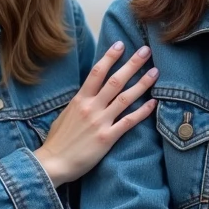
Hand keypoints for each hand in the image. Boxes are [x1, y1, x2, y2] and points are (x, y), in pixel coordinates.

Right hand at [33, 42, 156, 186]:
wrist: (53, 163)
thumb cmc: (57, 140)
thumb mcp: (66, 114)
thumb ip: (79, 103)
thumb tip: (90, 94)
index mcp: (80, 99)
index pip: (97, 72)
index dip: (110, 57)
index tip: (121, 45)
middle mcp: (91, 107)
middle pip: (115, 81)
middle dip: (132, 64)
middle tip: (146, 51)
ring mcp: (100, 122)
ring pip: (125, 98)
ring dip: (142, 84)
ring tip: (155, 73)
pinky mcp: (107, 138)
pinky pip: (128, 122)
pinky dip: (142, 112)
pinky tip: (153, 103)